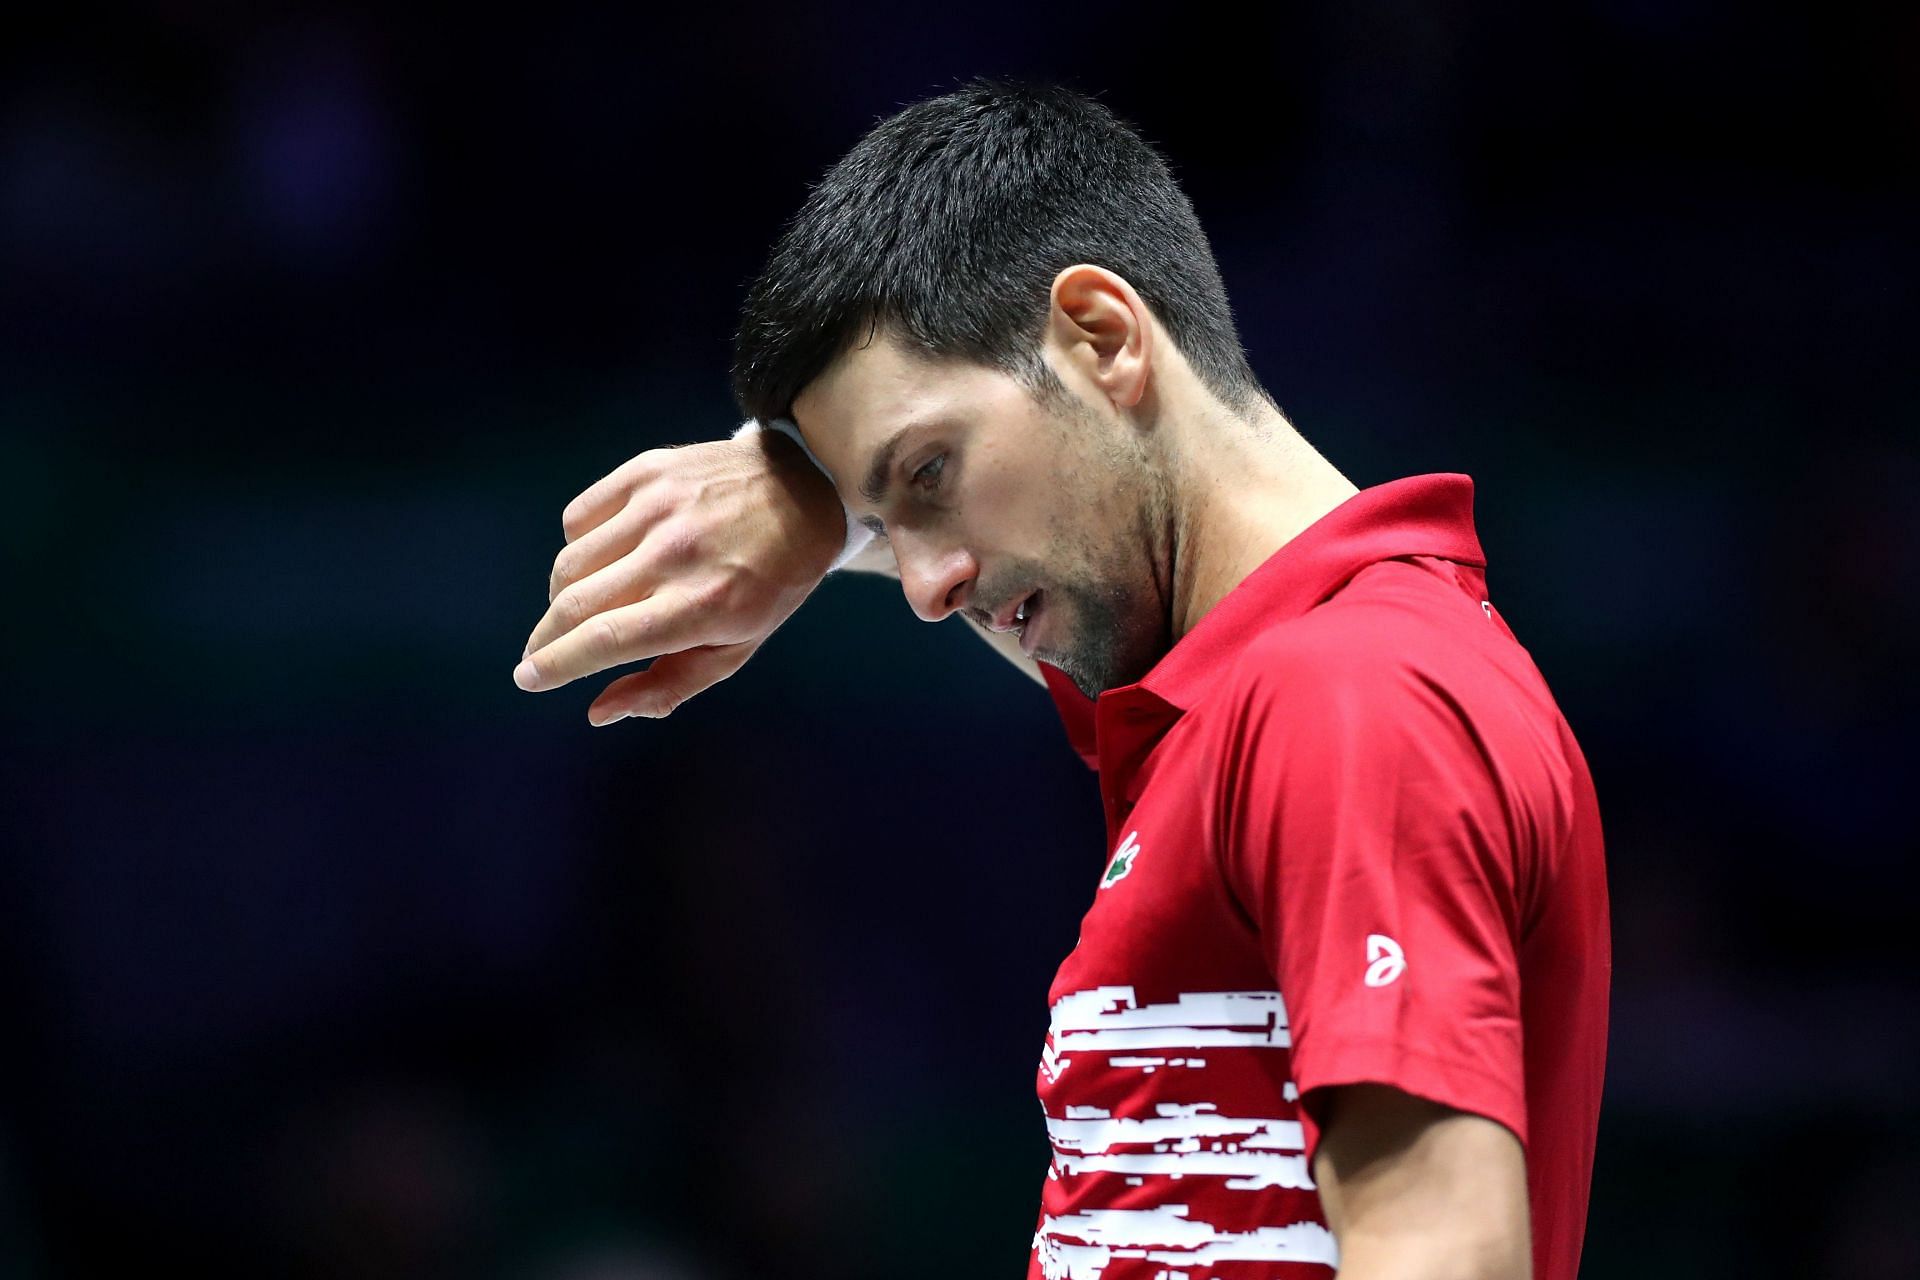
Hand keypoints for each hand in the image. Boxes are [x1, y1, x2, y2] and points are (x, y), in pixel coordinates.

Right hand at [515, 429, 845, 723]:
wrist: (802, 491)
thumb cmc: (769, 583)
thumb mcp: (735, 647)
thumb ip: (667, 685)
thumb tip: (598, 712)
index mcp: (703, 605)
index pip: (604, 640)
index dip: (555, 665)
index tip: (528, 679)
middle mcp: (675, 553)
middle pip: (573, 604)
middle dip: (545, 640)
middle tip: (538, 656)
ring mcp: (657, 506)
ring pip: (570, 563)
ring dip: (563, 596)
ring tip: (588, 606)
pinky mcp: (645, 472)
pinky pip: (578, 519)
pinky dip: (580, 547)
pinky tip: (608, 557)